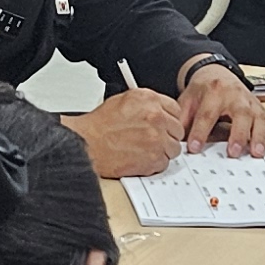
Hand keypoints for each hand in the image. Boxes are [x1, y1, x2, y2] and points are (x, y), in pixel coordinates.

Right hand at [68, 85, 186, 177]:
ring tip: (144, 150)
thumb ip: (147, 104)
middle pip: (177, 130)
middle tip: (152, 140)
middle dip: (167, 136)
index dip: (169, 120)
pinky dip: (154, 164)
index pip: (175, 110)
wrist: (87, 143)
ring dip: (162, 151)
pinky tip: (140, 158)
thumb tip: (160, 111)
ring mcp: (157, 139)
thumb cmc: (100, 125)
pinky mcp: (153, 158)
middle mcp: (156, 117)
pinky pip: (164, 163)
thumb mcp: (124, 101)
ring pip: (173, 148)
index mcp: (149, 100)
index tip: (164, 125)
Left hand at [179, 64, 264, 154]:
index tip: (195, 148)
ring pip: (259, 119)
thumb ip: (182, 118)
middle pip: (240, 115)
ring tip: (256, 153)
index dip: (200, 132)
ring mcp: (251, 103)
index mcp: (214, 92)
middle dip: (237, 135)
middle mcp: (236, 96)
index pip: (207, 114)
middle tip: (233, 153)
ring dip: (259, 137)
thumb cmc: (203, 90)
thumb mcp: (188, 99)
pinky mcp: (261, 109)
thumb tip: (175, 139)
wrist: (217, 73)